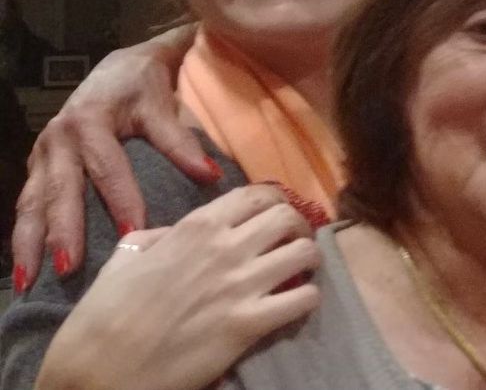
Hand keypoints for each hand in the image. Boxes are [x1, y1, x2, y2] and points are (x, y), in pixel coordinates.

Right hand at [13, 24, 212, 286]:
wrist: (117, 64)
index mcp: (89, 122)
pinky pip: (27, 205)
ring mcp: (43, 154)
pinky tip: (27, 269)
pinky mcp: (37, 167)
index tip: (135, 232)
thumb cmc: (143, 83)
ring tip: (32, 281)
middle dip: (62, 232)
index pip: (108, 168)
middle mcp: (58, 139)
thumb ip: (181, 139)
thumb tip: (210, 176)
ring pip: (32, 203)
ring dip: (30, 243)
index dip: (122, 200)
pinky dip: (24, 237)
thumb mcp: (160, 103)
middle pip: (59, 191)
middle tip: (70, 269)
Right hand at [33, 185, 319, 389]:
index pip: (258, 194)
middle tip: (292, 245)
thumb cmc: (103, 315)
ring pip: (306, 252)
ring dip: (309, 262)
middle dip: (299, 229)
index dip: (276, 203)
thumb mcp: (123, 259)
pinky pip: (304, 298)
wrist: (98, 370)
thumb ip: (154, 237)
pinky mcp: (250, 323)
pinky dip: (307, 299)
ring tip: (300, 273)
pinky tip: (294, 305)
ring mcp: (241, 285)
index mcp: (196, 227)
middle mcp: (225, 247)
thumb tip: (170, 233)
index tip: (277, 217)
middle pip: (289, 217)